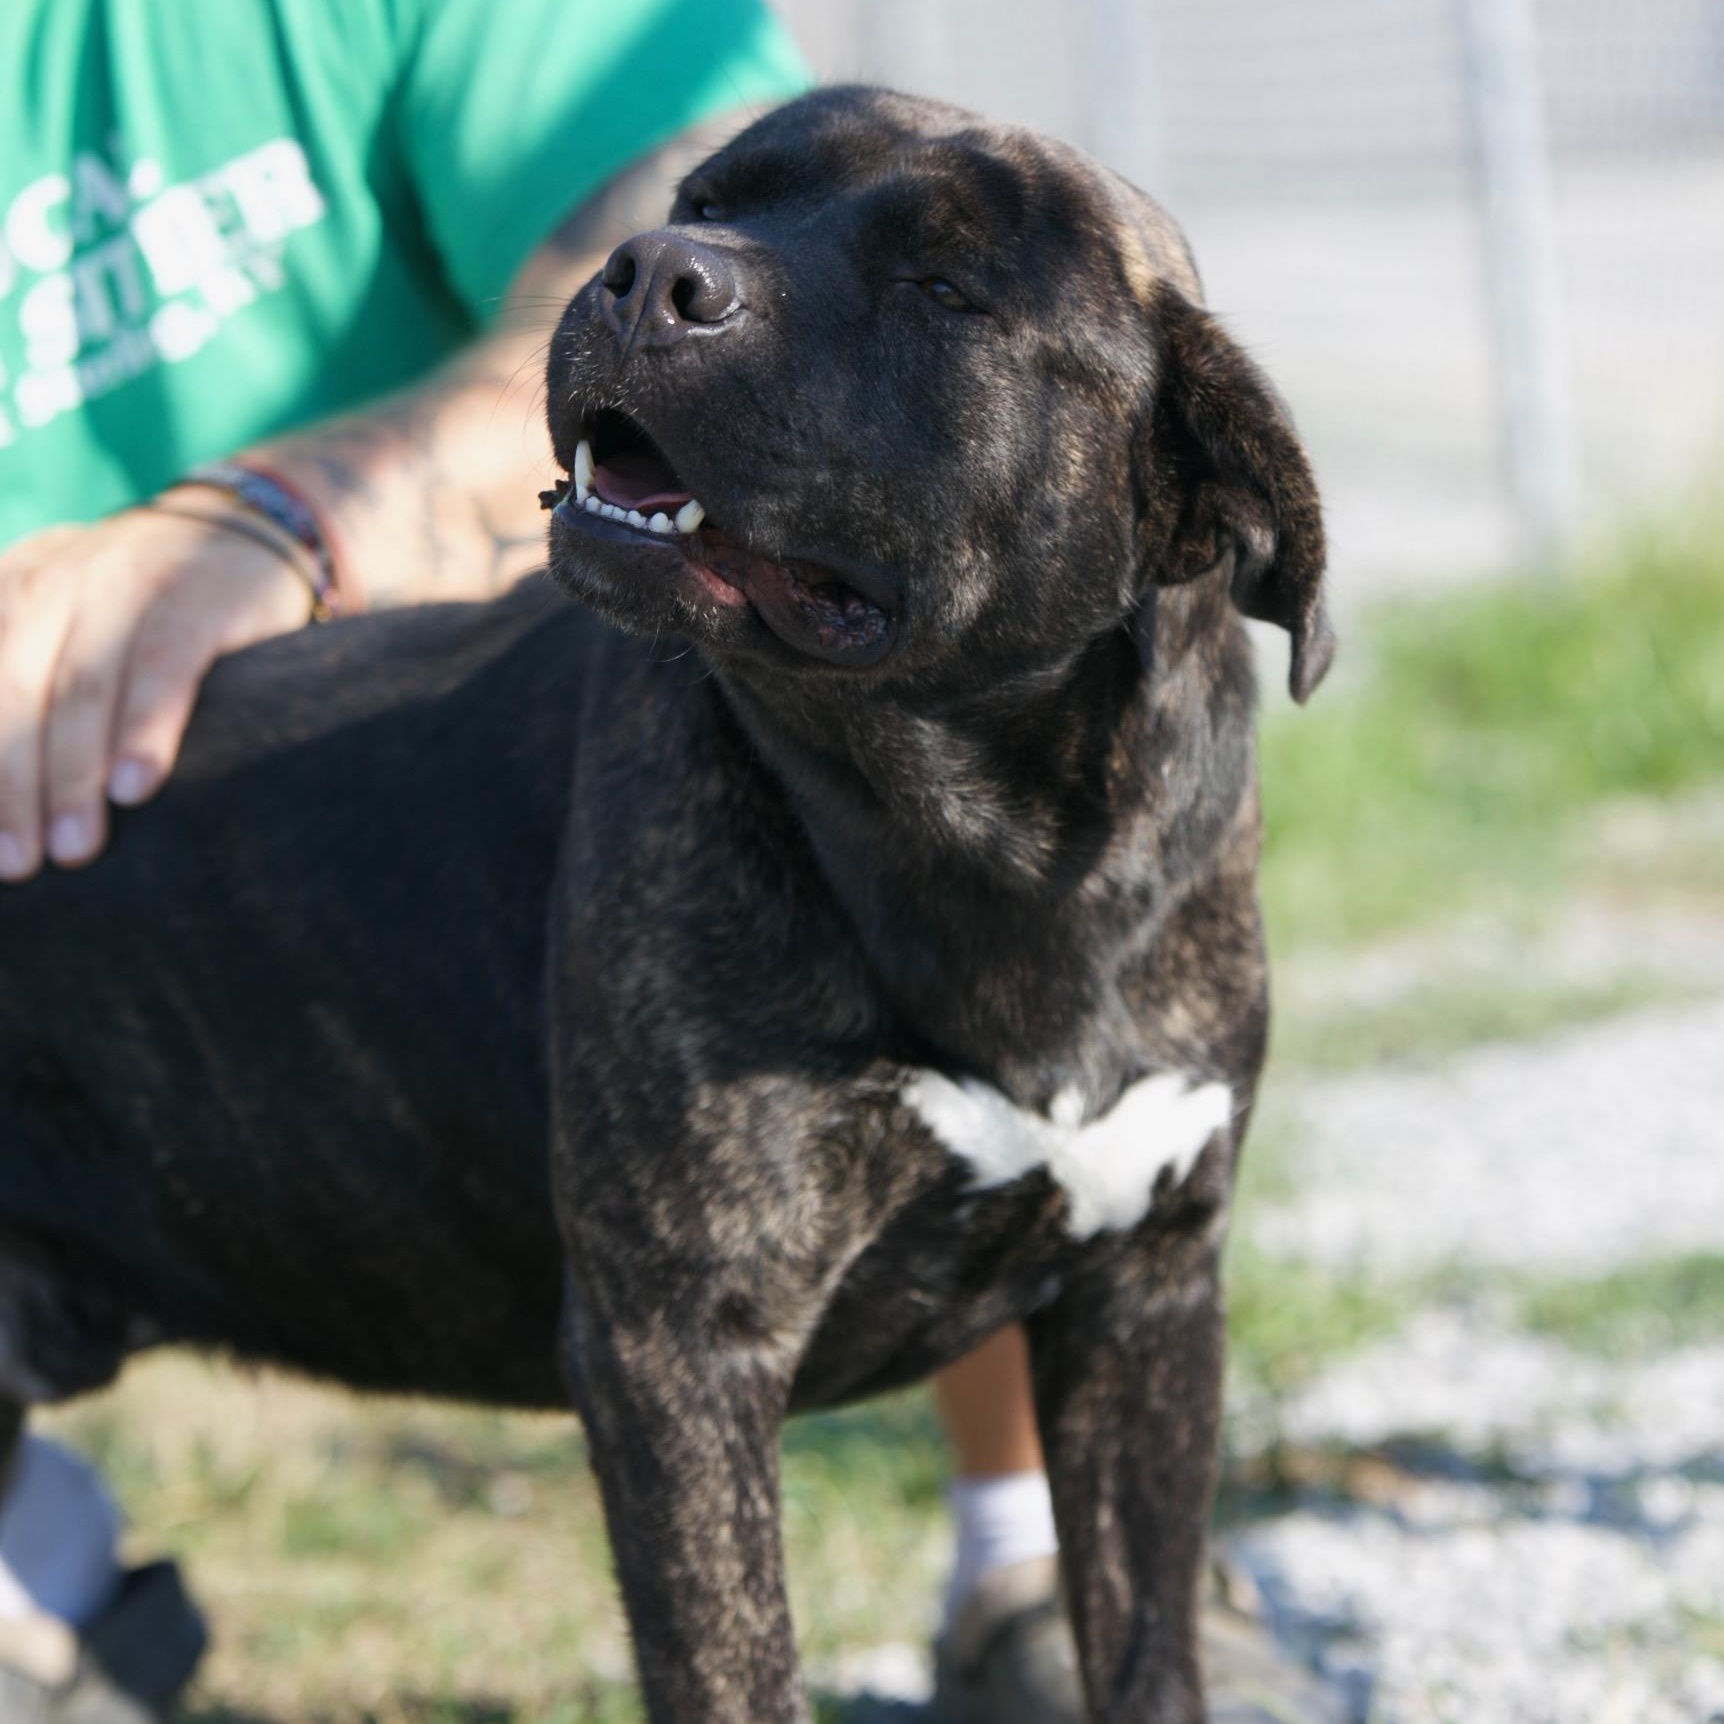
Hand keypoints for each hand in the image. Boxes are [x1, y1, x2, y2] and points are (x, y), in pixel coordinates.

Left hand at [0, 503, 311, 881]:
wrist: (242, 534)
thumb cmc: (143, 614)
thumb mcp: (64, 626)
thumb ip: (27, 684)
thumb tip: (9, 800)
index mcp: (8, 593)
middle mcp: (51, 581)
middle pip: (17, 694)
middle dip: (13, 786)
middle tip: (19, 863)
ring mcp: (123, 585)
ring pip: (83, 689)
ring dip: (73, 775)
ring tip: (75, 848)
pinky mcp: (193, 601)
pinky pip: (162, 670)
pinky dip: (145, 730)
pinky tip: (135, 787)